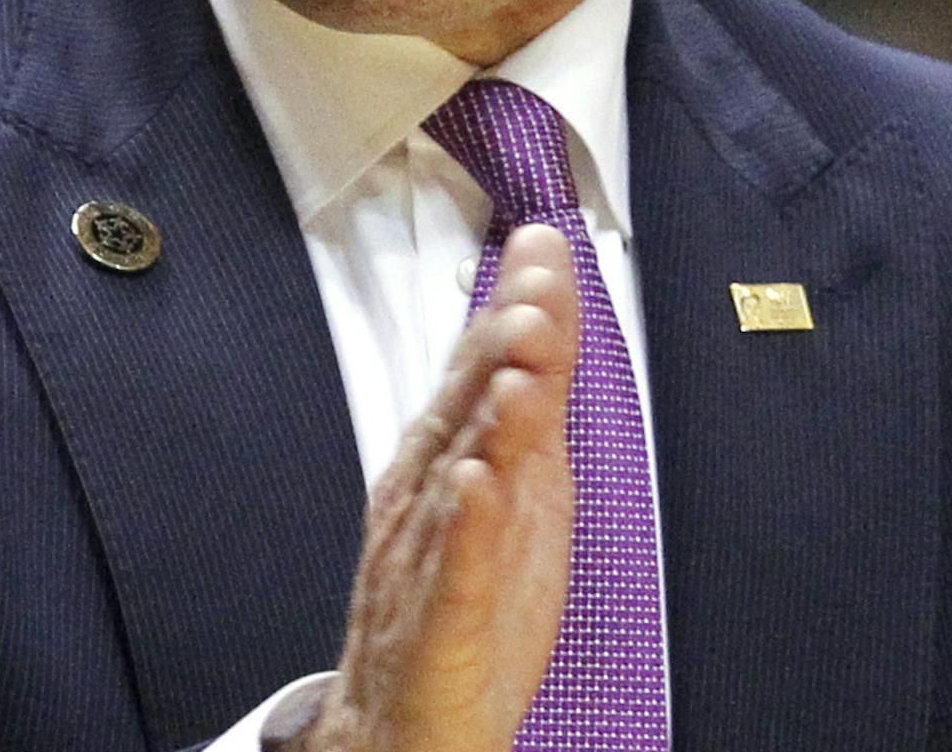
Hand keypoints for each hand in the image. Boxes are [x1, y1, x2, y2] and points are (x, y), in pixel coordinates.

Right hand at [302, 223, 578, 751]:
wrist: (405, 727)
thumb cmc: (460, 608)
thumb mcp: (512, 492)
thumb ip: (528, 402)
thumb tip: (546, 312)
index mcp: (449, 458)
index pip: (483, 367)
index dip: (516, 307)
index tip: (544, 248)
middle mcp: (430, 495)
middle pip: (465, 407)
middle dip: (498, 346)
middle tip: (533, 291)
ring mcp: (427, 555)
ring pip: (459, 475)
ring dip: (486, 419)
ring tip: (516, 368)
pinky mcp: (440, 623)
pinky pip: (452, 572)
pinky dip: (463, 529)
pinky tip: (474, 487)